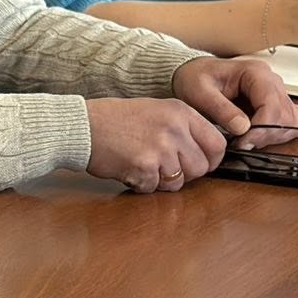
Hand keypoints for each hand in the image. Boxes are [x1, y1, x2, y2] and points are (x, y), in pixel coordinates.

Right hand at [84, 98, 225, 191]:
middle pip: (201, 167)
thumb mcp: (155, 110)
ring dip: (161, 180)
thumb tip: (205, 151)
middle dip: (184, 174)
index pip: (216, 144)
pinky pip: (154, 187)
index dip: (210, 160)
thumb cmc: (113, 119)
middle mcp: (175, 128)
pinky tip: (128, 168)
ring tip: (142, 166)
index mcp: (181, 112)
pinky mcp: (144, 166)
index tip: (198, 163)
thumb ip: (182, 127)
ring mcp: (160, 148)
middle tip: (163, 168)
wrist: (81, 126)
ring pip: (178, 181)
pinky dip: (141, 183)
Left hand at [171, 57, 297, 150]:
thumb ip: (221, 109)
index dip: (262, 128)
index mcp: (255, 73)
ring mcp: (277, 92)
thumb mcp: (200, 92)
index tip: (244, 142)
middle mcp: (272, 81)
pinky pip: (297, 119)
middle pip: (286, 114)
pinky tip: (265, 136)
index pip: (272, 103)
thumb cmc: (196, 78)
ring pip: (293, 120)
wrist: (194, 73)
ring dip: (274, 136)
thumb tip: (243, 128)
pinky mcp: (276, 103)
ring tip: (249, 141)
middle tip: (243, 144)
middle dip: (266, 135)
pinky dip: (285, 132)